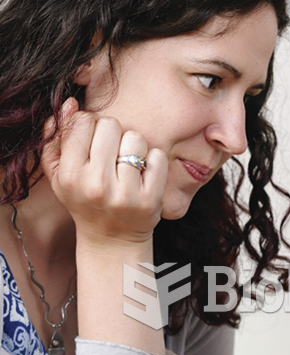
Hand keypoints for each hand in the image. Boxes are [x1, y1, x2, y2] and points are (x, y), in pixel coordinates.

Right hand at [40, 97, 168, 249]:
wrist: (112, 239)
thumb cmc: (84, 200)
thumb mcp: (59, 174)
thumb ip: (56, 138)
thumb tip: (69, 104)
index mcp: (70, 175)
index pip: (83, 121)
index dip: (90, 125)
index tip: (92, 141)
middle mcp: (96, 184)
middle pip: (110, 124)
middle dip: (112, 133)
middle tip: (111, 152)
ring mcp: (125, 193)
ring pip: (135, 137)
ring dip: (134, 146)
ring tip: (127, 163)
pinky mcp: (151, 199)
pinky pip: (158, 156)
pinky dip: (154, 161)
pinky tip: (144, 174)